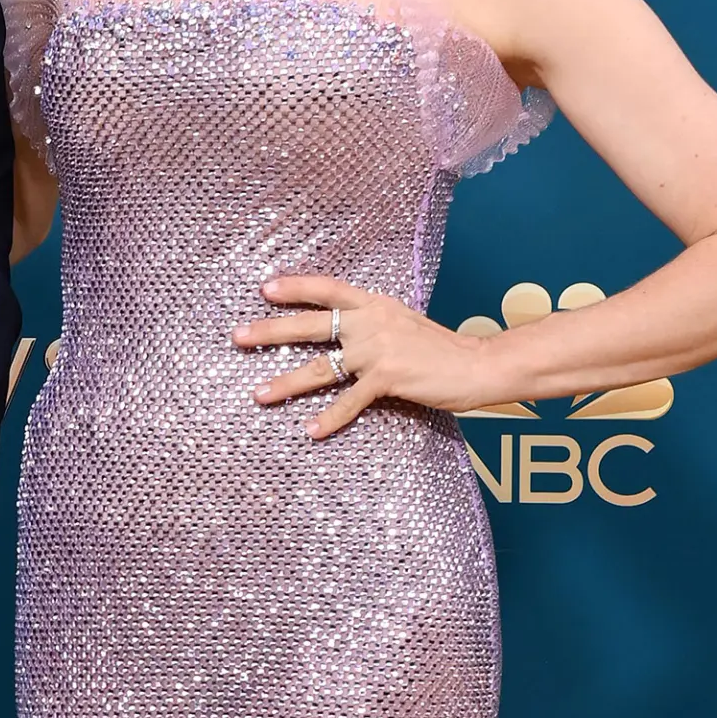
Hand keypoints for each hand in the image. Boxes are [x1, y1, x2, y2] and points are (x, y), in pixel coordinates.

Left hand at [232, 275, 492, 439]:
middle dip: (270, 331)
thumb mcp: (403, 322)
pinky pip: (350, 402)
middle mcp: (371, 323)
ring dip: (286, 382)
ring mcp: (377, 351)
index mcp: (374, 304)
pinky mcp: (388, 379)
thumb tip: (344, 330)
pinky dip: (330, 418)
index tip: (265, 288)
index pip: (328, 289)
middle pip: (311, 325)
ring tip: (258, 394)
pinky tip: (311, 431)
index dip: (296, 287)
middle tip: (237, 336)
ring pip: (321, 367)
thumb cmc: (441, 347)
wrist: (479, 364)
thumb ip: (373, 323)